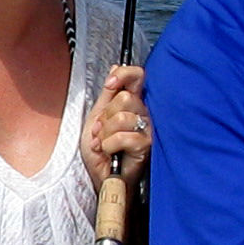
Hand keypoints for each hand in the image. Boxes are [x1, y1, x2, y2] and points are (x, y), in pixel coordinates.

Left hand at [82, 64, 148, 186]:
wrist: (101, 177)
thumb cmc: (101, 151)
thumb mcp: (96, 117)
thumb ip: (107, 94)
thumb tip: (115, 67)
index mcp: (131, 104)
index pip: (137, 77)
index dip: (124, 75)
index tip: (110, 84)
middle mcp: (142, 113)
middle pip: (125, 98)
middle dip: (106, 117)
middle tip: (102, 131)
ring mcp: (146, 129)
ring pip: (122, 117)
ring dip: (105, 134)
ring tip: (105, 143)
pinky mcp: (146, 145)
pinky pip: (123, 136)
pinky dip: (109, 145)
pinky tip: (110, 152)